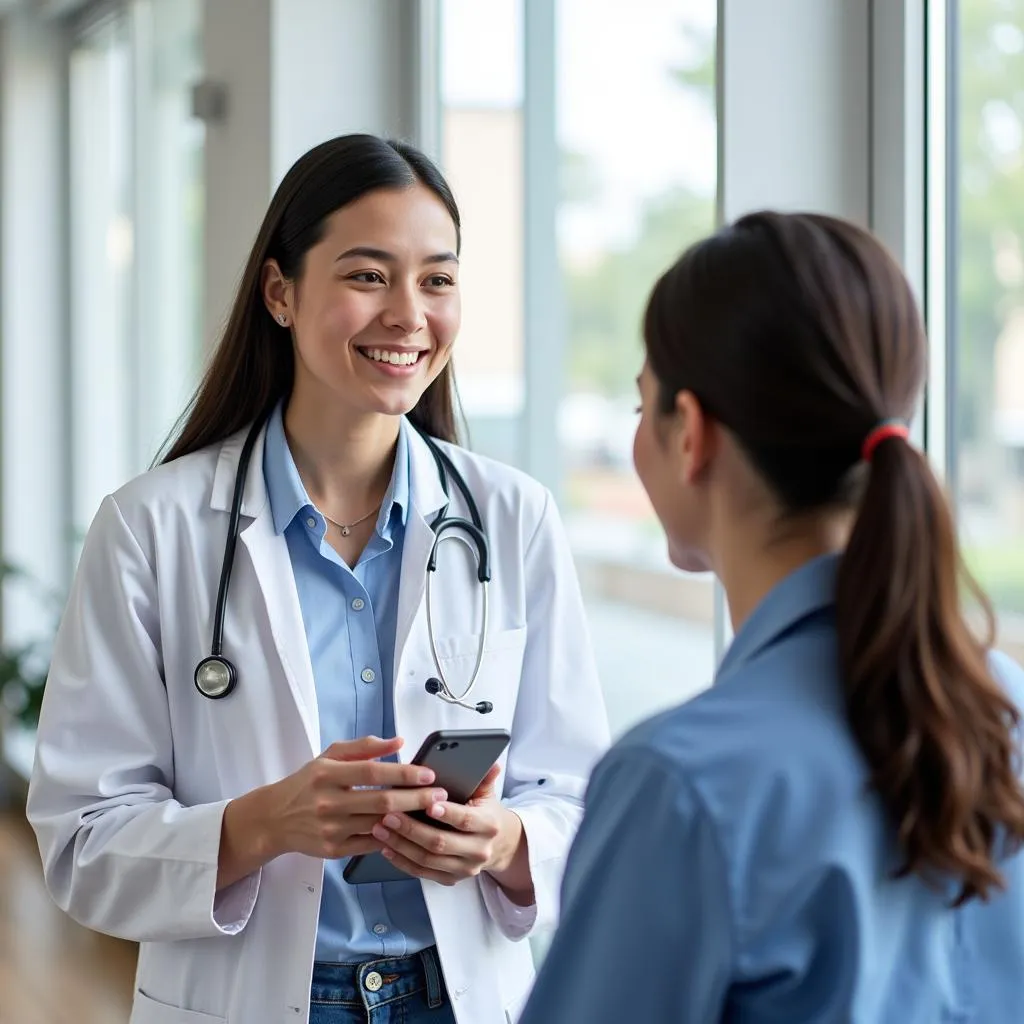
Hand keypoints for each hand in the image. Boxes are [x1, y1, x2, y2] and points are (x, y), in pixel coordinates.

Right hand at [218, 736, 447, 887]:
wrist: (274, 819)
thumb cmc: (308, 783)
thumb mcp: (329, 756)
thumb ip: (364, 747)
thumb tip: (399, 741)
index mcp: (327, 774)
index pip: (372, 772)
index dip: (403, 773)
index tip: (429, 773)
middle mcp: (328, 802)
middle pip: (381, 801)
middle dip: (416, 798)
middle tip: (441, 795)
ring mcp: (331, 829)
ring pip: (379, 825)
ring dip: (409, 819)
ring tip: (432, 813)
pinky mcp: (333, 850)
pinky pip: (370, 844)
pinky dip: (392, 837)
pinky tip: (410, 830)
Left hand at [370, 764, 532, 899]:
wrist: (497, 845)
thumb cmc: (485, 813)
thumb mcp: (487, 794)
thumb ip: (484, 778)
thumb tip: (491, 763)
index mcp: (489, 825)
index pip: (465, 820)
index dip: (446, 813)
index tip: (426, 804)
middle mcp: (478, 850)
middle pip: (441, 843)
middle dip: (412, 829)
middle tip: (389, 815)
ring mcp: (464, 868)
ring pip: (427, 859)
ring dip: (401, 845)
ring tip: (380, 829)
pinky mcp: (451, 879)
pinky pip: (422, 872)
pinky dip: (402, 861)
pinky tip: (386, 848)